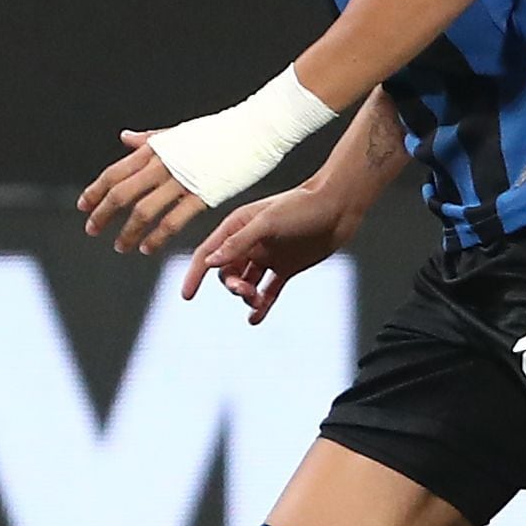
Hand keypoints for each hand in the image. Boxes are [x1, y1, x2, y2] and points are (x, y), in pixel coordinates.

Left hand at [79, 133, 215, 254]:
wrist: (254, 129)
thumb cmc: (218, 131)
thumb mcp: (178, 132)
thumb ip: (149, 140)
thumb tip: (124, 138)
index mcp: (154, 149)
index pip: (114, 173)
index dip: (95, 191)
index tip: (84, 206)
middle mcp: (162, 164)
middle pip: (121, 193)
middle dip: (102, 214)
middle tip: (92, 230)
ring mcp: (182, 180)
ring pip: (143, 211)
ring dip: (127, 232)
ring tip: (120, 246)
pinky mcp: (203, 195)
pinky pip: (172, 221)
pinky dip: (156, 238)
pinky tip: (147, 248)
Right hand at [182, 183, 356, 320]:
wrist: (338, 207)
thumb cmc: (302, 206)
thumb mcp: (267, 222)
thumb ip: (238, 242)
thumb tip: (211, 261)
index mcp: (238, 226)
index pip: (208, 253)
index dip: (195, 274)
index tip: (187, 295)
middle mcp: (250, 243)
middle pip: (228, 273)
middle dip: (232, 286)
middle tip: (246, 292)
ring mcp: (267, 256)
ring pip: (247, 284)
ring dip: (247, 297)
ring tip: (257, 302)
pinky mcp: (286, 268)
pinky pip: (269, 291)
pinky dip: (262, 306)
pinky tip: (255, 319)